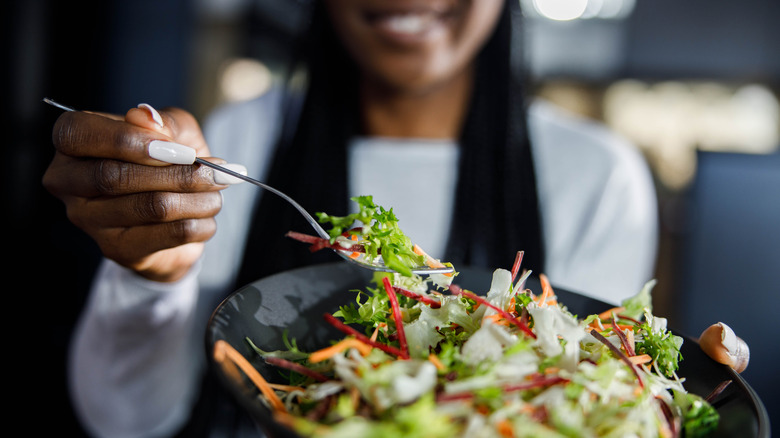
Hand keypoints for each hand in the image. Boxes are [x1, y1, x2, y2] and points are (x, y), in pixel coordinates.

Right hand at [43, 104, 230, 281]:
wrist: (178, 212)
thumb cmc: (169, 161)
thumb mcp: (173, 131)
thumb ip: (163, 122)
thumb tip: (147, 119)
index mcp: (72, 144)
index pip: (78, 134)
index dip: (125, 138)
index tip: (174, 145)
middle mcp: (68, 183)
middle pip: (115, 176)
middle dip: (178, 172)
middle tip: (218, 168)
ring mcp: (89, 221)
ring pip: (151, 207)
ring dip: (198, 197)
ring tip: (218, 189)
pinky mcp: (117, 249)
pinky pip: (169, 234)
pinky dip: (200, 222)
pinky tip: (208, 215)